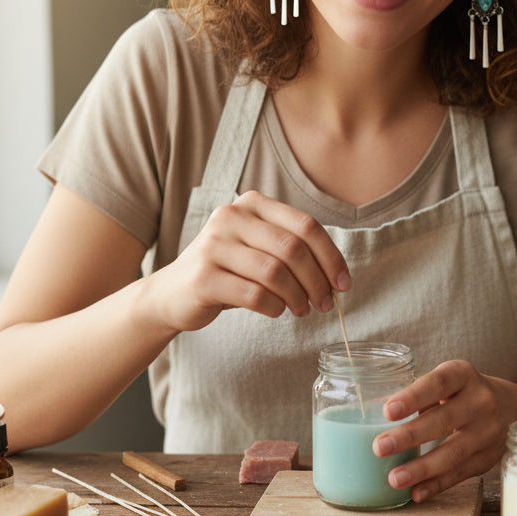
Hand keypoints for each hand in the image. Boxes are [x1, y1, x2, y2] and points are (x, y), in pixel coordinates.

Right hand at [143, 190, 350, 332]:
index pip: (305, 225)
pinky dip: (274, 307)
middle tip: (326, 304)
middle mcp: (231, 217)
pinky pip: (254, 295)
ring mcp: (214, 245)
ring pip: (275, 272)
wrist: (172, 293)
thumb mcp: (259, 249)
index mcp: (251, 204)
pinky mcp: (203, 277)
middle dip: (318, 280)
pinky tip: (276, 311)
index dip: (331, 256)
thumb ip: (292, 250)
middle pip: (293, 248)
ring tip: (303, 310)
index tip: (344, 284)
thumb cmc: (228, 272)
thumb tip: (337, 277)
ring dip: (298, 297)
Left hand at [371, 360, 509, 503]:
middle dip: (410, 436)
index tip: (388, 410)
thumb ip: (418, 395)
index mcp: (464, 375)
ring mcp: (487, 433)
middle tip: (380, 447)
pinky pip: (460, 474)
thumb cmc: (464, 392)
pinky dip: (436, 485)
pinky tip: (415, 493)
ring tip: (393, 478)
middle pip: (443, 420)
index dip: (413, 397)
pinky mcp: (487, 459)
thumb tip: (372, 412)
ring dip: (421, 468)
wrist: (512, 408)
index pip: (438, 383)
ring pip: (453, 453)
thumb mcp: (448, 382)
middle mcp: (480, 402)